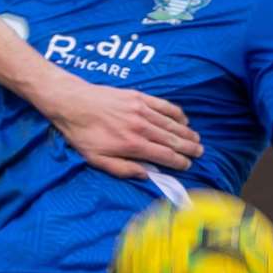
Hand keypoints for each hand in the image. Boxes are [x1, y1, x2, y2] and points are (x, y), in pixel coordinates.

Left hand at [42, 76, 201, 178]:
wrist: (72, 103)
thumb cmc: (82, 134)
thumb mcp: (96, 159)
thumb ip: (122, 169)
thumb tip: (146, 175)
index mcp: (132, 145)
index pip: (165, 156)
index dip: (179, 162)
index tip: (187, 165)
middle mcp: (141, 127)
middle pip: (173, 140)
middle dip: (189, 148)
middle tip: (200, 153)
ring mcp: (141, 110)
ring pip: (172, 123)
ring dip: (186, 132)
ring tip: (196, 139)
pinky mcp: (138, 96)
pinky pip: (164, 106)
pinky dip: (176, 114)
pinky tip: (183, 120)